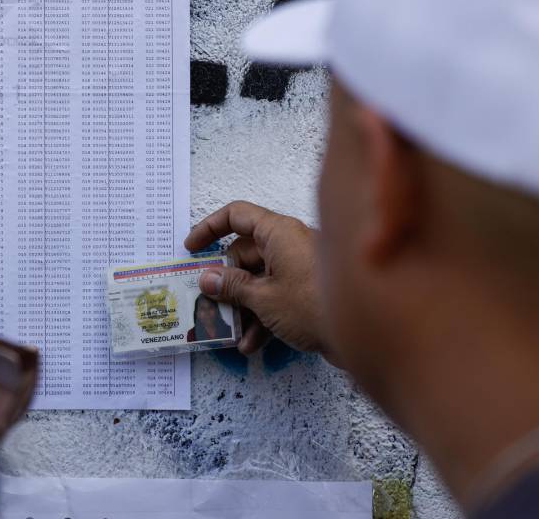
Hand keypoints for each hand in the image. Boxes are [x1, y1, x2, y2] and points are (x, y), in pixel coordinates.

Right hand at [185, 201, 332, 361]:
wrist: (366, 335)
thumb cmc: (314, 305)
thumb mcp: (263, 297)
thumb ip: (232, 286)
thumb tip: (207, 278)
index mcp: (279, 233)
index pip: (237, 215)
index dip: (210, 228)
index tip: (192, 248)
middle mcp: (289, 244)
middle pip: (245, 254)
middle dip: (225, 282)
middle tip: (208, 302)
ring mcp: (300, 268)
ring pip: (259, 279)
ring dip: (242, 306)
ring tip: (229, 331)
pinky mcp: (308, 291)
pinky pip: (276, 297)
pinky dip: (262, 317)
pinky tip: (252, 344)